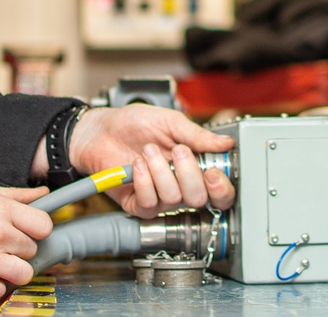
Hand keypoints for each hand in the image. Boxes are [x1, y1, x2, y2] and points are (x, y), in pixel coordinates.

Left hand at [68, 104, 235, 218]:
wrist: (101, 129)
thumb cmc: (134, 123)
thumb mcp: (170, 121)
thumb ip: (198, 135)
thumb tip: (226, 143)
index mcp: (194, 166)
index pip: (219, 192)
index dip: (221, 188)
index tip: (212, 172)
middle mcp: (180, 185)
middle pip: (199, 199)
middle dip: (189, 174)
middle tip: (177, 151)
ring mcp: (159, 197)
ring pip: (173, 199)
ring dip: (160, 171)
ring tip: (148, 151)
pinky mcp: (138, 204)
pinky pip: (149, 203)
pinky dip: (144, 180)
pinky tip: (137, 164)